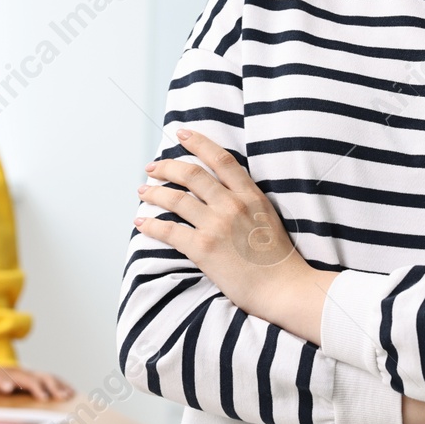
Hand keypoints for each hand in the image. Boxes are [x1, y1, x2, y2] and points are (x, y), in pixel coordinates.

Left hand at [0, 366, 74, 400]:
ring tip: (70, 394)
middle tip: (63, 397)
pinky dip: (63, 384)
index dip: (38, 389)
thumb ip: (0, 384)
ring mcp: (36, 374)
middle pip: (45, 378)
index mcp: (19, 375)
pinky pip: (53, 379)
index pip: (31, 382)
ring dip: (61, 385)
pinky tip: (70, 390)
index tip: (45, 398)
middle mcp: (30, 373)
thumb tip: (8, 388)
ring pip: (51, 378)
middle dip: (54, 387)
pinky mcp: (39, 377)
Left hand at [133, 127, 311, 318]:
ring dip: (154, 193)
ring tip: (142, 191)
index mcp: (250, 195)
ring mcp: (217, 226)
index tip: (181, 134)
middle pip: (191, 174)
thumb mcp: (267, 217)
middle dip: (166, 167)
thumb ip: (246, 200)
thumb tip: (221, 191)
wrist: (283, 288)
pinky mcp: (204, 248)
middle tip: (152, 168)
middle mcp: (232, 205)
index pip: (220, 159)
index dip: (198, 142)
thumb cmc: (277, 259)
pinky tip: (140, 222)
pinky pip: (169, 231)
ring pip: (176, 199)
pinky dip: (150, 225)